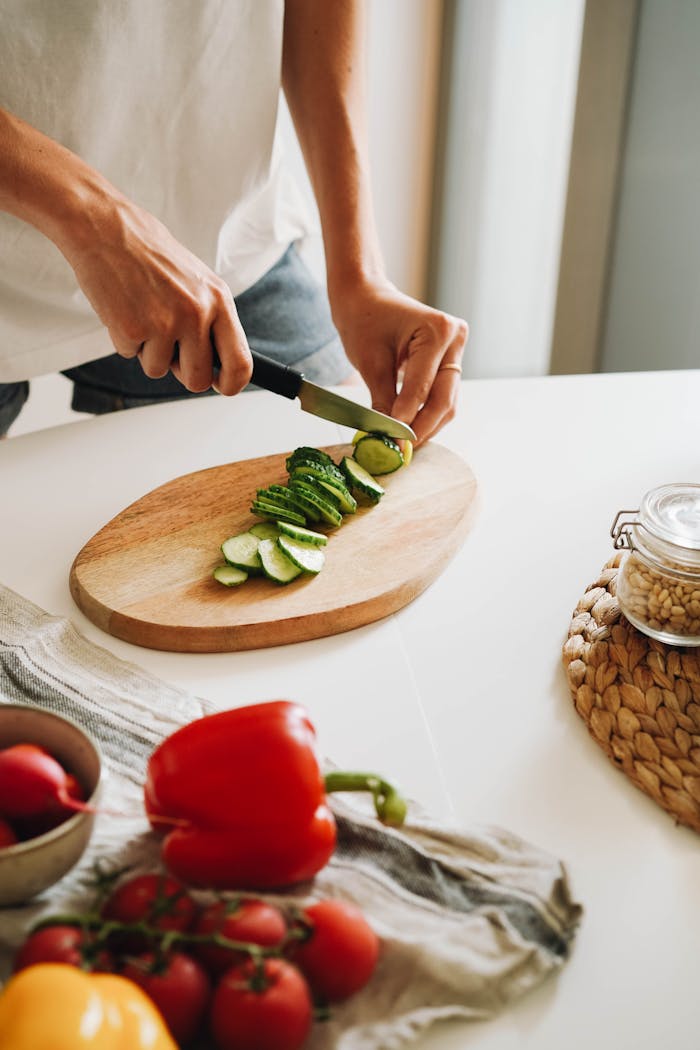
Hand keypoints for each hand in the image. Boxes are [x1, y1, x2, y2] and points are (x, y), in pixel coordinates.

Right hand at [64, 195, 251, 395]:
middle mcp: (196, 314)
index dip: (232, 384)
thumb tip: (215, 366)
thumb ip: (210, 320)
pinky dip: (125, 339)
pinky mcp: (132, 329)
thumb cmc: (150, 254)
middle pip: (197, 379)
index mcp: (218, 300)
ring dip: (148, 351)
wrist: (106, 229)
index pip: (240, 362)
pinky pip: (131, 356)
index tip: (222, 387)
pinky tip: (124, 308)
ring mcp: (164, 323)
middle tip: (168, 347)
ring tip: (142, 312)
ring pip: (159, 370)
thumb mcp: (196, 281)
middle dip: (181, 372)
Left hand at [329, 279, 468, 445]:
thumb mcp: (370, 363)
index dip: (407, 420)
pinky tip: (410, 429)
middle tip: (402, 451)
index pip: (422, 388)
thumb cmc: (364, 320)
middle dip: (422, 427)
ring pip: (447, 401)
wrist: (365, 297)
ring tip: (404, 444)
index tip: (394, 444)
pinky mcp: (450, 360)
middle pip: (444, 398)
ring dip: (427, 425)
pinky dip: (427, 414)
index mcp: (437, 331)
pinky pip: (442, 395)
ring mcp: (456, 350)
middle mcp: (454, 338)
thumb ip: (384, 402)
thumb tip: (390, 437)